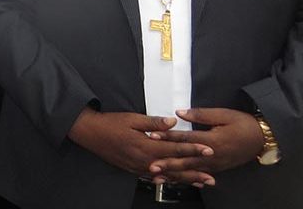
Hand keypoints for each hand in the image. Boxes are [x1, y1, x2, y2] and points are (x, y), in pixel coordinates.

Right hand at [68, 108, 212, 176]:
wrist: (90, 133)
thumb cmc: (110, 123)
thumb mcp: (132, 118)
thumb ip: (153, 122)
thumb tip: (173, 122)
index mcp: (146, 146)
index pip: (175, 148)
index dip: (193, 149)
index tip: (209, 150)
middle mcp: (144, 160)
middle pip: (174, 168)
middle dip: (194, 172)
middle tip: (212, 177)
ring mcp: (139, 167)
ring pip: (166, 176)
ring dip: (184, 180)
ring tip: (200, 183)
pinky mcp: (133, 169)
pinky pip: (154, 178)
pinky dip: (168, 181)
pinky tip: (176, 182)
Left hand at [147, 107, 264, 185]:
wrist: (263, 139)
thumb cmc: (244, 124)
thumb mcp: (224, 114)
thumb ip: (200, 114)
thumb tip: (180, 112)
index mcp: (213, 140)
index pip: (186, 139)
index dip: (168, 137)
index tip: (153, 136)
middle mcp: (213, 155)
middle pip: (186, 160)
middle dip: (167, 163)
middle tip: (151, 165)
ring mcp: (216, 164)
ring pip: (191, 170)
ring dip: (174, 173)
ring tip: (159, 176)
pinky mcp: (218, 168)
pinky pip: (199, 174)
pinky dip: (186, 177)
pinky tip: (176, 180)